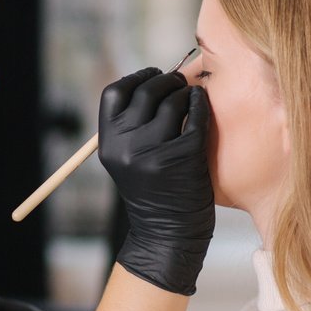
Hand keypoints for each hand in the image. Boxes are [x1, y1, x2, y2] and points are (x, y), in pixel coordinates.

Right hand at [97, 69, 214, 294]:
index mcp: (107, 144)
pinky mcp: (183, 157)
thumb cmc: (153, 190)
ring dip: (186, 92)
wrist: (168, 234)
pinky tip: (202, 104)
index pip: (115, 92)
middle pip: (146, 91)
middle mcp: (125, 146)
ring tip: (191, 97)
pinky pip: (195, 116)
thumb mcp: (127, 159)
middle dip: (166, 81)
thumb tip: (153, 82)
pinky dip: (201, 105)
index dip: (135, 78)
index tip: (151, 76)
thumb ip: (130, 126)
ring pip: (173, 100)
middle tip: (179, 83)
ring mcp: (153, 152)